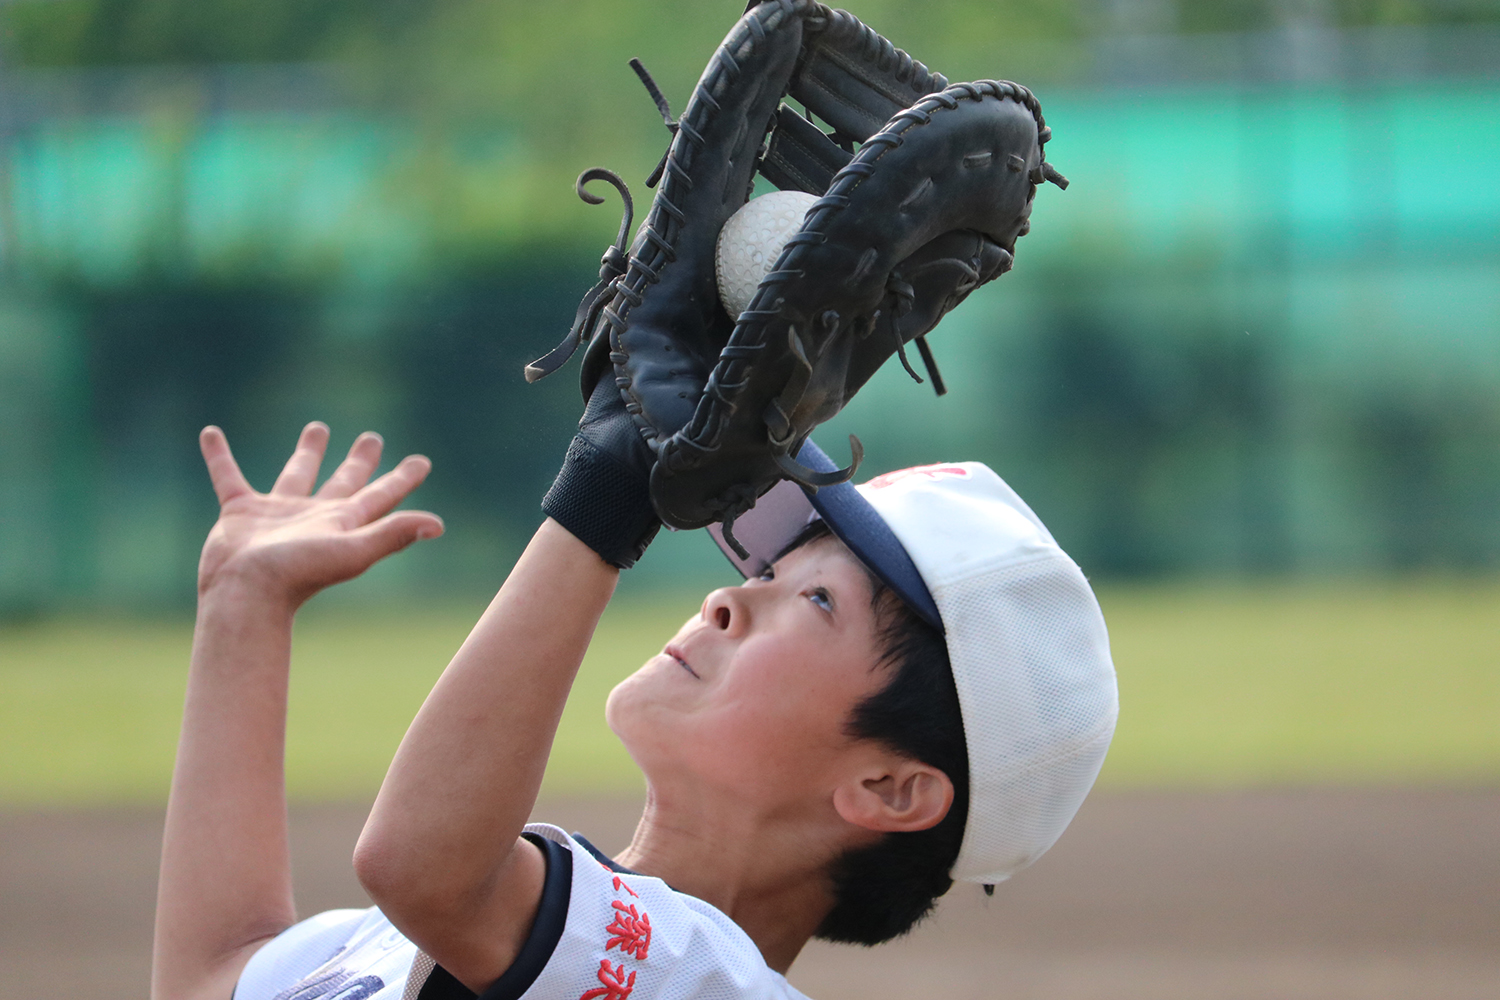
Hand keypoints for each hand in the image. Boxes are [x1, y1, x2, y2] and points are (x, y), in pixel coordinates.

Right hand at [197, 422, 442, 606]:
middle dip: (360, 461)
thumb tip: (439, 524)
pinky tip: (211, 432)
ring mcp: (277, 514)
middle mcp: (315, 517)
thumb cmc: (298, 574)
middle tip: (372, 437)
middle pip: (344, 482)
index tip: (423, 461)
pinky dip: (219, 456)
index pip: (381, 496)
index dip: (403, 479)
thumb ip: (392, 535)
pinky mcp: (239, 512)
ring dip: (307, 452)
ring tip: (318, 427)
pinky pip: (228, 476)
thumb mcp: (352, 550)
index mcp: (344, 524)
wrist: (244, 594)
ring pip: (297, 474)